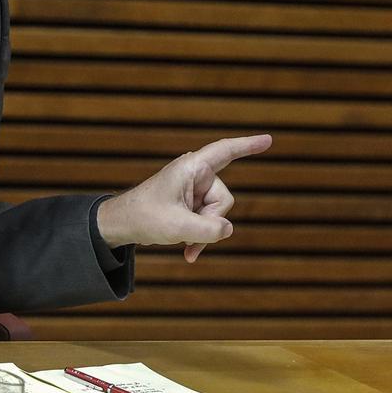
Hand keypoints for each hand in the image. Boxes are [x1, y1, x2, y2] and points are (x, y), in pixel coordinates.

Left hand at [97, 135, 271, 262]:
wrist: (122, 224)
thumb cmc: (145, 217)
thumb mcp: (180, 227)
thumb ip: (210, 230)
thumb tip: (227, 229)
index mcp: (191, 168)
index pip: (225, 152)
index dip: (248, 146)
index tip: (269, 139)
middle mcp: (195, 175)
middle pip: (223, 200)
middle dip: (210, 221)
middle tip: (186, 232)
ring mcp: (193, 190)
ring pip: (217, 215)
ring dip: (202, 233)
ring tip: (182, 240)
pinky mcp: (190, 204)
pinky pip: (207, 222)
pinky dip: (199, 237)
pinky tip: (188, 253)